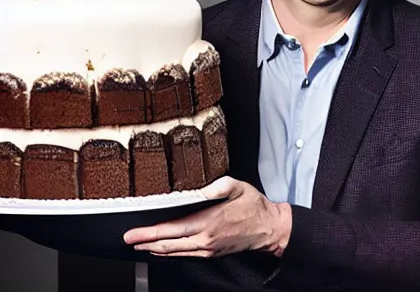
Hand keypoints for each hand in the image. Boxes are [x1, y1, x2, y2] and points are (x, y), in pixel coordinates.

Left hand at [123, 176, 291, 257]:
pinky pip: (185, 254)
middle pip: (168, 244)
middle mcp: (206, 239)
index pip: (172, 230)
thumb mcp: (238, 187)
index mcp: (210, 222)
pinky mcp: (212, 252)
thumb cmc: (254, 207)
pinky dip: (170, 251)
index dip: (150, 232)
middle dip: (145, 241)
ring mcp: (208, 248)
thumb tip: (201, 189)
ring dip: (155, 248)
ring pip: (175, 251)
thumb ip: (219, 185)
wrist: (269, 229)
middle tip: (128, 239)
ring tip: (140, 243)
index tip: (133, 232)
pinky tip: (163, 248)